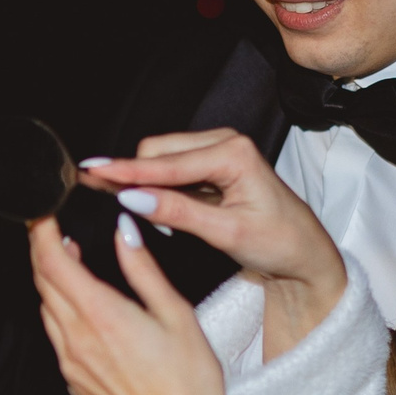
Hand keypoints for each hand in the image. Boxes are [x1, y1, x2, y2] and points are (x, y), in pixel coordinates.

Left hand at [30, 213, 242, 394]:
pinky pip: (58, 341)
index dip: (41, 232)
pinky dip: (63, 316)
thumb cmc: (191, 385)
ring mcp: (72, 366)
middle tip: (55, 232)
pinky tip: (87, 313)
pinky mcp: (76, 386)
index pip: (52, 262)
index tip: (45, 214)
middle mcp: (77, 340)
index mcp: (100, 316)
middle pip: (43, 284)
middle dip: (43, 253)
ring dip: (53, 284)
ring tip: (73, 265)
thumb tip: (125, 232)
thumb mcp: (177, 314)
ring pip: (47, 312)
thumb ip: (144, 270)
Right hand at [77, 130, 347, 360]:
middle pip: (157, 152)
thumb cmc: (278, 242)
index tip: (91, 171)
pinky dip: (160, 188)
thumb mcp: (226, 233)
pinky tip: (162, 210)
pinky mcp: (211, 164)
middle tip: (119, 206)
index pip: (166, 163)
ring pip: (161, 159)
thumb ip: (177, 213)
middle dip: (135, 177)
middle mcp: (224, 142)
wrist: (304, 252)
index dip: (126, 170)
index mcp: (233, 153)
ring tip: (156, 219)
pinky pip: (172, 169)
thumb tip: (132, 199)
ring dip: (148, 184)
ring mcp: (217, 151)